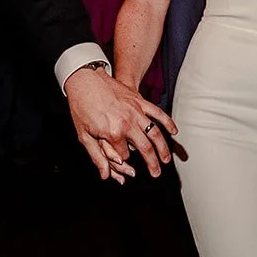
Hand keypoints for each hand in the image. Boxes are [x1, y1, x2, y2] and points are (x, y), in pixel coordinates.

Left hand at [64, 66, 178, 182]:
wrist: (85, 81)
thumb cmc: (82, 107)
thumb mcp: (84, 136)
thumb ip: (96, 157)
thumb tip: (105, 175)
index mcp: (113, 133)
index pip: (124, 155)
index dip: (122, 160)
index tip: (120, 160)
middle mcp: (127, 124)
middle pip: (145, 149)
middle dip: (152, 163)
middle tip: (156, 173)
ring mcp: (135, 112)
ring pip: (155, 134)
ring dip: (163, 148)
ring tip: (166, 159)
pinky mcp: (139, 101)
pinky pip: (158, 113)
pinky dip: (167, 122)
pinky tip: (174, 131)